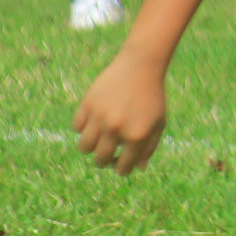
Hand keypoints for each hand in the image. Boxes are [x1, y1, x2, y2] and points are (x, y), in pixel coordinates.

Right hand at [74, 51, 167, 175]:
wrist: (141, 66)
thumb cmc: (152, 97)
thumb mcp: (158, 123)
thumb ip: (149, 148)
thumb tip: (137, 168)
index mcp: (136, 136)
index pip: (123, 167)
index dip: (122, 169)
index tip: (121, 164)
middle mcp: (116, 129)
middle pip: (100, 160)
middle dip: (104, 160)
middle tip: (108, 153)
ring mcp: (100, 117)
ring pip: (84, 146)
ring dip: (91, 146)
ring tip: (100, 138)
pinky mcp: (87, 104)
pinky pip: (77, 127)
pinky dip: (83, 127)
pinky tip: (94, 121)